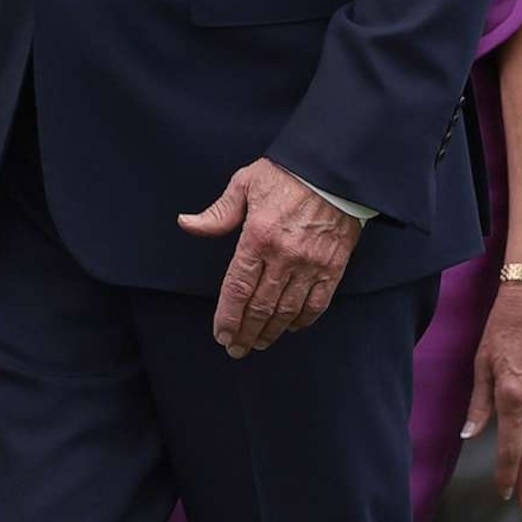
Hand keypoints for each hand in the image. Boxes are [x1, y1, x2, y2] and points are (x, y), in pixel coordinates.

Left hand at [179, 159, 362, 356]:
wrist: (333, 172)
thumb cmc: (284, 175)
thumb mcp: (243, 185)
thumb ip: (217, 213)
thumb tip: (187, 224)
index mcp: (257, 237)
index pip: (237, 287)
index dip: (228, 316)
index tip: (221, 335)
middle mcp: (284, 256)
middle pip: (260, 305)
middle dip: (246, 331)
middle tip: (236, 349)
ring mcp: (311, 264)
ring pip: (288, 309)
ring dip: (271, 330)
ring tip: (259, 343)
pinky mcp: (334, 267)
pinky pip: (318, 301)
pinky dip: (303, 319)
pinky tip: (290, 327)